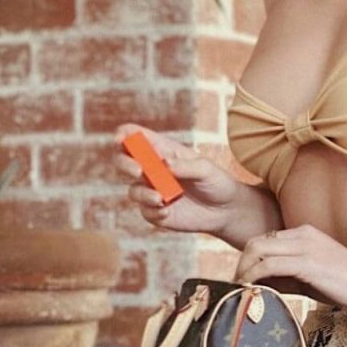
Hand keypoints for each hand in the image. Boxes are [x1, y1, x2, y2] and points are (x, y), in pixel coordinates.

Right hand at [113, 123, 239, 235]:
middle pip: (123, 161)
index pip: (135, 137)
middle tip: (138, 170)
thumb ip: (185, 165)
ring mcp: (152, 191)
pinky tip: (168, 212)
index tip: (119, 138)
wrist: (226, 210)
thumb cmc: (216, 181)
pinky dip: (154, 211)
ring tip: (161, 199)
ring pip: (133, 190)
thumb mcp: (206, 169)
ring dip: (143, 193)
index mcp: (163, 150)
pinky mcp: (155, 212)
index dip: (123, 135)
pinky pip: (145, 211)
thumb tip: (163, 164)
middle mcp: (152, 169)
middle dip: (125, 164)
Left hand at [233, 223, 346, 311]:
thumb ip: (287, 278)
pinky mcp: (308, 263)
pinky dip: (254, 277)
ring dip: (243, 271)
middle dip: (240, 264)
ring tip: (240, 290)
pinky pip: (269, 265)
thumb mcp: (311, 277)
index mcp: (303, 233)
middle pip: (255, 242)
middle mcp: (302, 235)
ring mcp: (305, 247)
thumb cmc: (346, 283)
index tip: (242, 281)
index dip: (248, 261)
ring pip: (258, 250)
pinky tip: (252, 290)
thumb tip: (259, 287)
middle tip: (236, 287)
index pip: (264, 240)